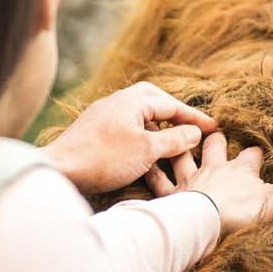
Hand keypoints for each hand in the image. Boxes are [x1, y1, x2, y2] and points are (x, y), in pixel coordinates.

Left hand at [41, 81, 217, 193]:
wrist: (59, 171)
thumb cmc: (103, 159)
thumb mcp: (147, 150)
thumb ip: (175, 139)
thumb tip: (194, 132)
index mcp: (132, 100)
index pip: (172, 104)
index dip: (195, 117)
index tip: (214, 128)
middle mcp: (117, 102)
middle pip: (155, 102)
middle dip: (175, 116)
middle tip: (192, 129)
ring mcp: (103, 116)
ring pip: (139, 118)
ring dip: (158, 132)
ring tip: (172, 147)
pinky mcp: (94, 132)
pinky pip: (126, 130)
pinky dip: (141, 141)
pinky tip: (145, 156)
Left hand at [147, 132, 272, 234]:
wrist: (205, 221)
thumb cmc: (239, 212)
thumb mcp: (271, 203)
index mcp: (240, 170)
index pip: (251, 155)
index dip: (255, 153)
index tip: (257, 152)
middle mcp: (213, 169)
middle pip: (214, 146)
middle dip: (215, 139)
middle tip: (215, 134)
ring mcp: (189, 179)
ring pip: (183, 156)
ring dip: (180, 147)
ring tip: (177, 140)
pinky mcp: (171, 194)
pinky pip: (158, 180)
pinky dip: (153, 173)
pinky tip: (147, 167)